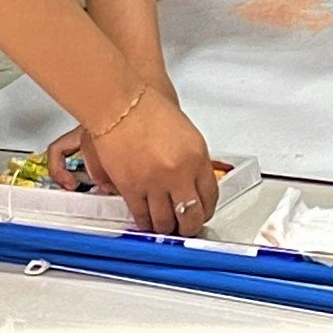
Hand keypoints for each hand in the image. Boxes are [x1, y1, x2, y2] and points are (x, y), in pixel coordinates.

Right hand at [82, 90, 220, 235]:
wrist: (121, 104)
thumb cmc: (148, 110)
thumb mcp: (185, 133)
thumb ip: (191, 161)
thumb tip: (192, 184)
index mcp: (197, 157)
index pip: (210, 196)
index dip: (205, 211)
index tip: (201, 213)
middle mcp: (179, 173)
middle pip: (191, 216)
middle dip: (189, 227)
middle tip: (185, 228)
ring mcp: (156, 183)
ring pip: (165, 222)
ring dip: (165, 228)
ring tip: (164, 227)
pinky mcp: (132, 189)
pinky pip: (142, 217)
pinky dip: (144, 223)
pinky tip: (145, 221)